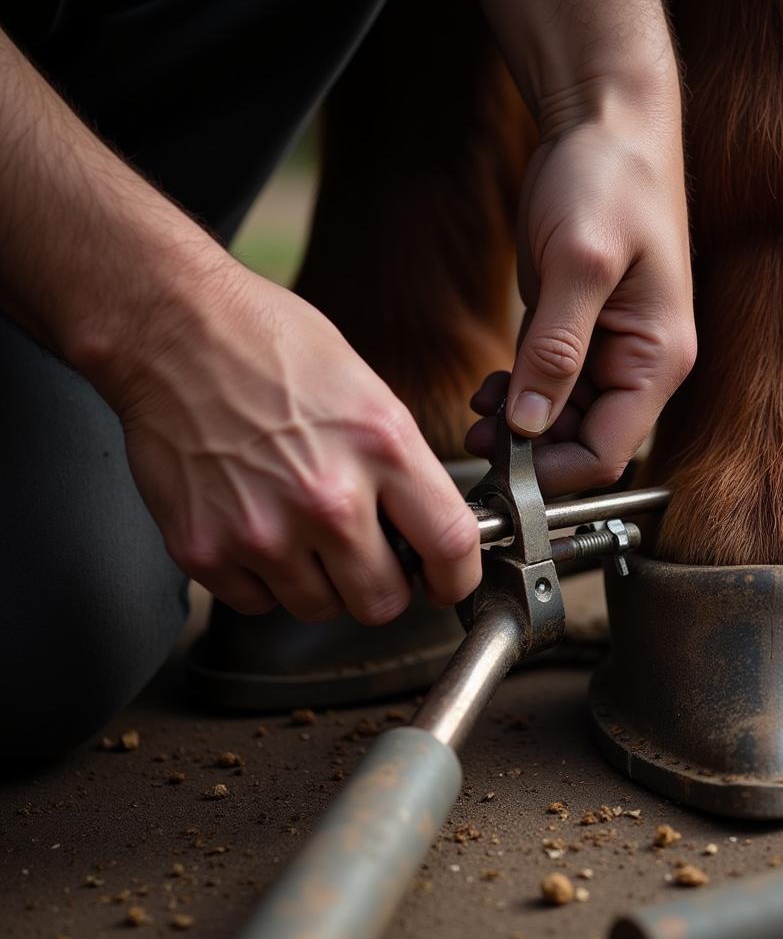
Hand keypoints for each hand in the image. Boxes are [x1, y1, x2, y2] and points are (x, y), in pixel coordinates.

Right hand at [115, 264, 480, 622]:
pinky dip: (263, 580)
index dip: (456, 577)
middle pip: (383, 601)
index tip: (447, 582)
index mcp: (380, 446)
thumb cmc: (270, 346)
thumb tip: (422, 529)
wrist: (170, 329)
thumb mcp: (367, 390)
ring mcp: (263, 531)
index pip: (450, 544)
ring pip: (320, 609)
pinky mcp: (205, 551)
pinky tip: (256, 529)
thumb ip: (401, 467)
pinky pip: (258, 603)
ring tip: (301, 529)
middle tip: (369, 559)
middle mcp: (326, 498)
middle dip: (384, 587)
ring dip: (321, 584)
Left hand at [465, 108, 695, 494]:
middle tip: (474, 440)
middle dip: (529, 451)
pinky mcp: (576, 333)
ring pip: (560, 421)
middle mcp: (637, 364)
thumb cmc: (609, 179)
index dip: (554, 471)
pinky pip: (545, 387)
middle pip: (583, 443)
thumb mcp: (580, 262)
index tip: (502, 469)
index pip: (610, 452)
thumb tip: (529, 424)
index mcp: (656, 358)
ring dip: (516, 427)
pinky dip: (515, 398)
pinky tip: (489, 387)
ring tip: (476, 411)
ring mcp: (606, 351)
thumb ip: (556, 350)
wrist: (604, 123)